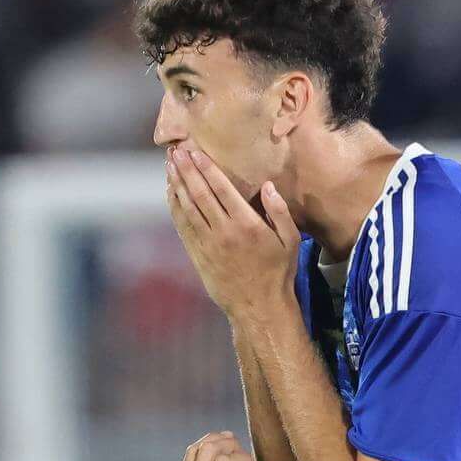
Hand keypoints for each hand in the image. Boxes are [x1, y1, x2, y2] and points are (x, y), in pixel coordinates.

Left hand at [164, 146, 302, 322]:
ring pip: (187, 208)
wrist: (259, 308)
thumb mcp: (291, 241)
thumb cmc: (278, 273)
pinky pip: (182, 227)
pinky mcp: (198, 256)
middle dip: (186, 170)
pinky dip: (174, 208)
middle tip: (175, 151)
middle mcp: (224, 232)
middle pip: (199, 194)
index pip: (221, 189)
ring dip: (176, 185)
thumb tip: (269, 185)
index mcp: (247, 224)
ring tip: (169, 166)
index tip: (195, 152)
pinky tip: (170, 194)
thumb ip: (280, 212)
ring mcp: (208, 244)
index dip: (206, 168)